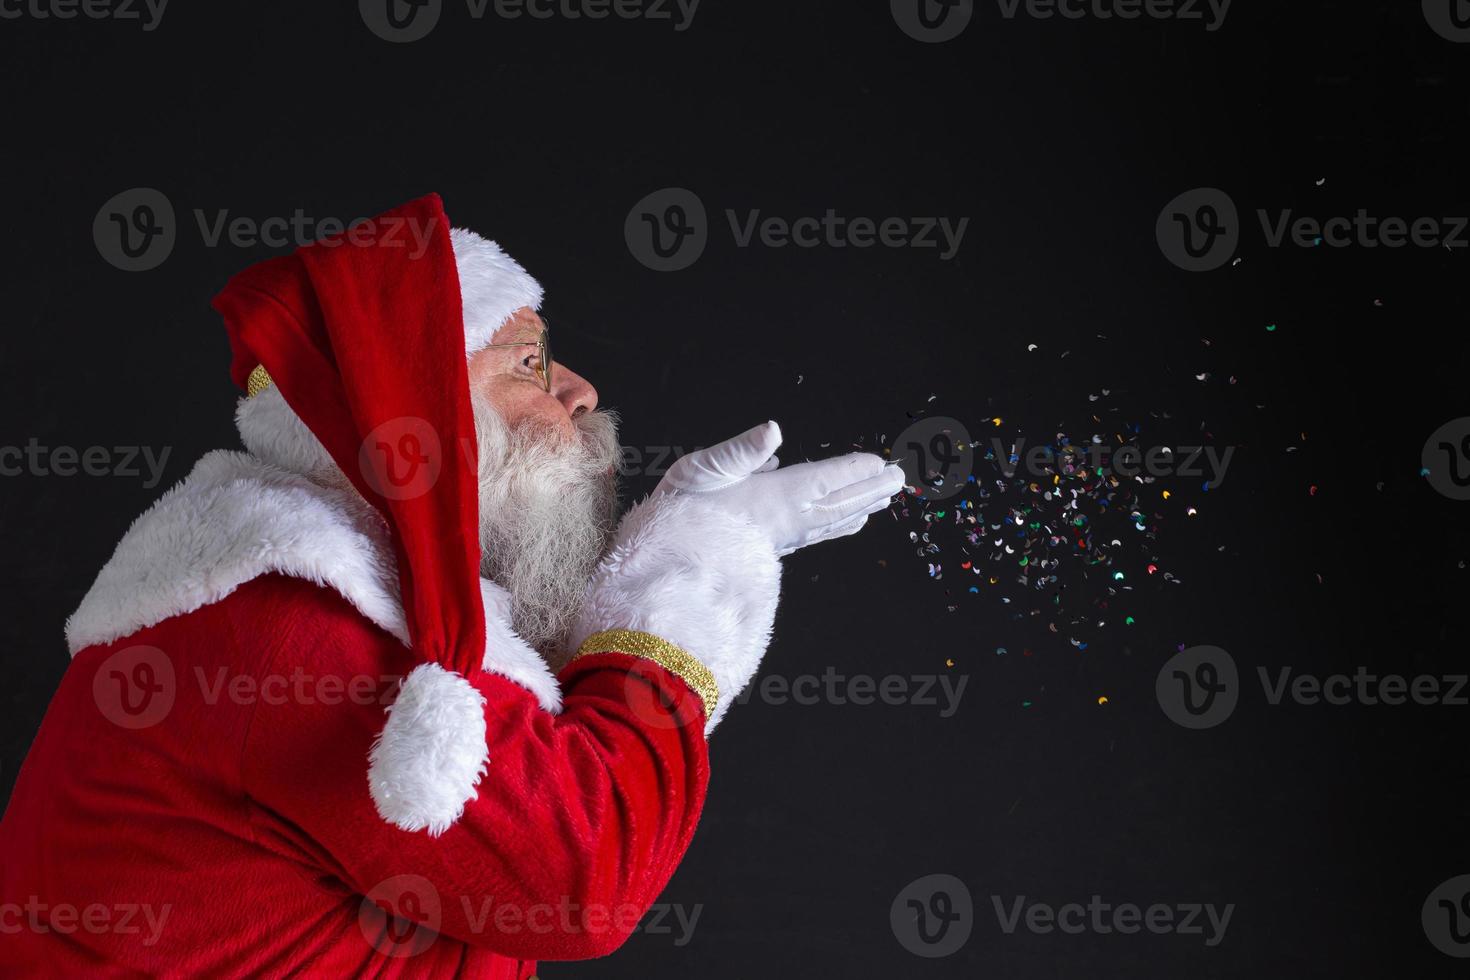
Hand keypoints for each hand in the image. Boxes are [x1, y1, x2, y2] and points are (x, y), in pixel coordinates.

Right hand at [654, 421, 904, 556]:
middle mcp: (788, 519)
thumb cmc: (678, 511)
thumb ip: (740, 451)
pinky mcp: (775, 548)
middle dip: (871, 489)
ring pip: (834, 520)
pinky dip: (841, 525)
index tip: (882, 463)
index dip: (855, 470)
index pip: (826, 479)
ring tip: (885, 499)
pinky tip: (850, 523)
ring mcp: (784, 537)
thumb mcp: (701, 470)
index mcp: (776, 496)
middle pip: (840, 502)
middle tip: (900, 479)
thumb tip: (773, 430)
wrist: (664, 561)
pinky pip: (820, 534)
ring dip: (862, 506)